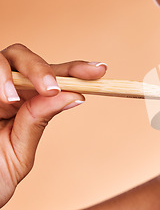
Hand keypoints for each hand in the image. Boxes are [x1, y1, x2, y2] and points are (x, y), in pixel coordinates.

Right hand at [0, 44, 106, 207]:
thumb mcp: (18, 153)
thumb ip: (38, 121)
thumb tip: (74, 95)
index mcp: (24, 103)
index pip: (53, 78)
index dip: (76, 70)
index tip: (100, 71)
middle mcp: (5, 91)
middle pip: (23, 57)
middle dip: (41, 68)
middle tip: (51, 88)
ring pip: (2, 59)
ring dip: (9, 76)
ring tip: (10, 101)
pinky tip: (2, 101)